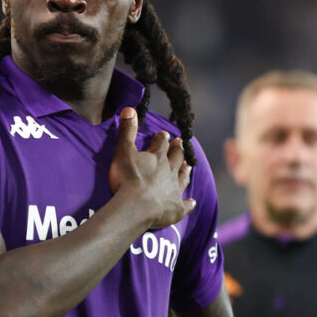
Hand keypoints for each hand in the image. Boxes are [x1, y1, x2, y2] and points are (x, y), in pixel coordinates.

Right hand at [109, 107, 195, 229]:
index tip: (164, 134)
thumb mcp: (123, 151)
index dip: (162, 138)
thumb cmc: (127, 178)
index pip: (161, 143)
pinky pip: (185, 205)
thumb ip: (127, 131)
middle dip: (178, 150)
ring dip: (185, 171)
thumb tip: (130, 108)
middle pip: (176, 158)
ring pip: (183, 177)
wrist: (136, 207)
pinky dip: (189, 203)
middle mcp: (170, 171)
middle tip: (180, 144)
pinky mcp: (176, 208)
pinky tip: (192, 202)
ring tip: (188, 166)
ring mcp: (175, 190)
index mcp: (157, 157)